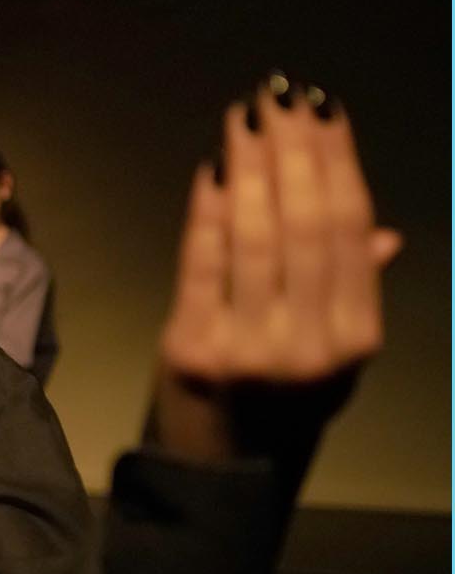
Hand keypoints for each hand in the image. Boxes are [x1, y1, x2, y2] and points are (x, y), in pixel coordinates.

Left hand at [153, 81, 401, 464]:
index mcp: (357, 336)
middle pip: (306, 223)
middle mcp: (311, 342)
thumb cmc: (279, 403)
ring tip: (245, 119)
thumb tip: (380, 235)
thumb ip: (352, 293)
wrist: (220, 475)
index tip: (325, 112)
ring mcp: (249, 346)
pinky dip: (207, 212)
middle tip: (280, 97)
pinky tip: (212, 170)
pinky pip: (202, 263)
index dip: (339, 162)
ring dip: (251, 168)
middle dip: (294, 151)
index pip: (350, 230)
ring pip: (256, 236)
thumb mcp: (334, 359)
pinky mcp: (192, 347)